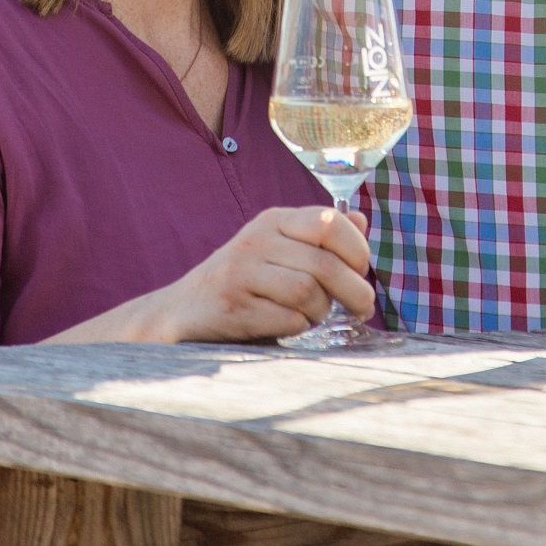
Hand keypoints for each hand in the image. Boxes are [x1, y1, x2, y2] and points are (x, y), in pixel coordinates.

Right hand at [145, 206, 375, 342]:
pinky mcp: (232, 306)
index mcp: (275, 220)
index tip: (362, 271)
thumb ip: (321, 237)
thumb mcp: (282, 249)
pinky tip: (287, 324)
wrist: (182, 310)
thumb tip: (362, 219)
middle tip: (363, 307)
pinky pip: (287, 318)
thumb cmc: (245, 281)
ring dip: (320, 311)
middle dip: (354, 291)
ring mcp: (241, 272)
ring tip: (313, 315)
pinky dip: (297, 326)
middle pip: (325, 264)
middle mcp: (257, 240)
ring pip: (307, 292)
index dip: (357, 249)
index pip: (330, 222)